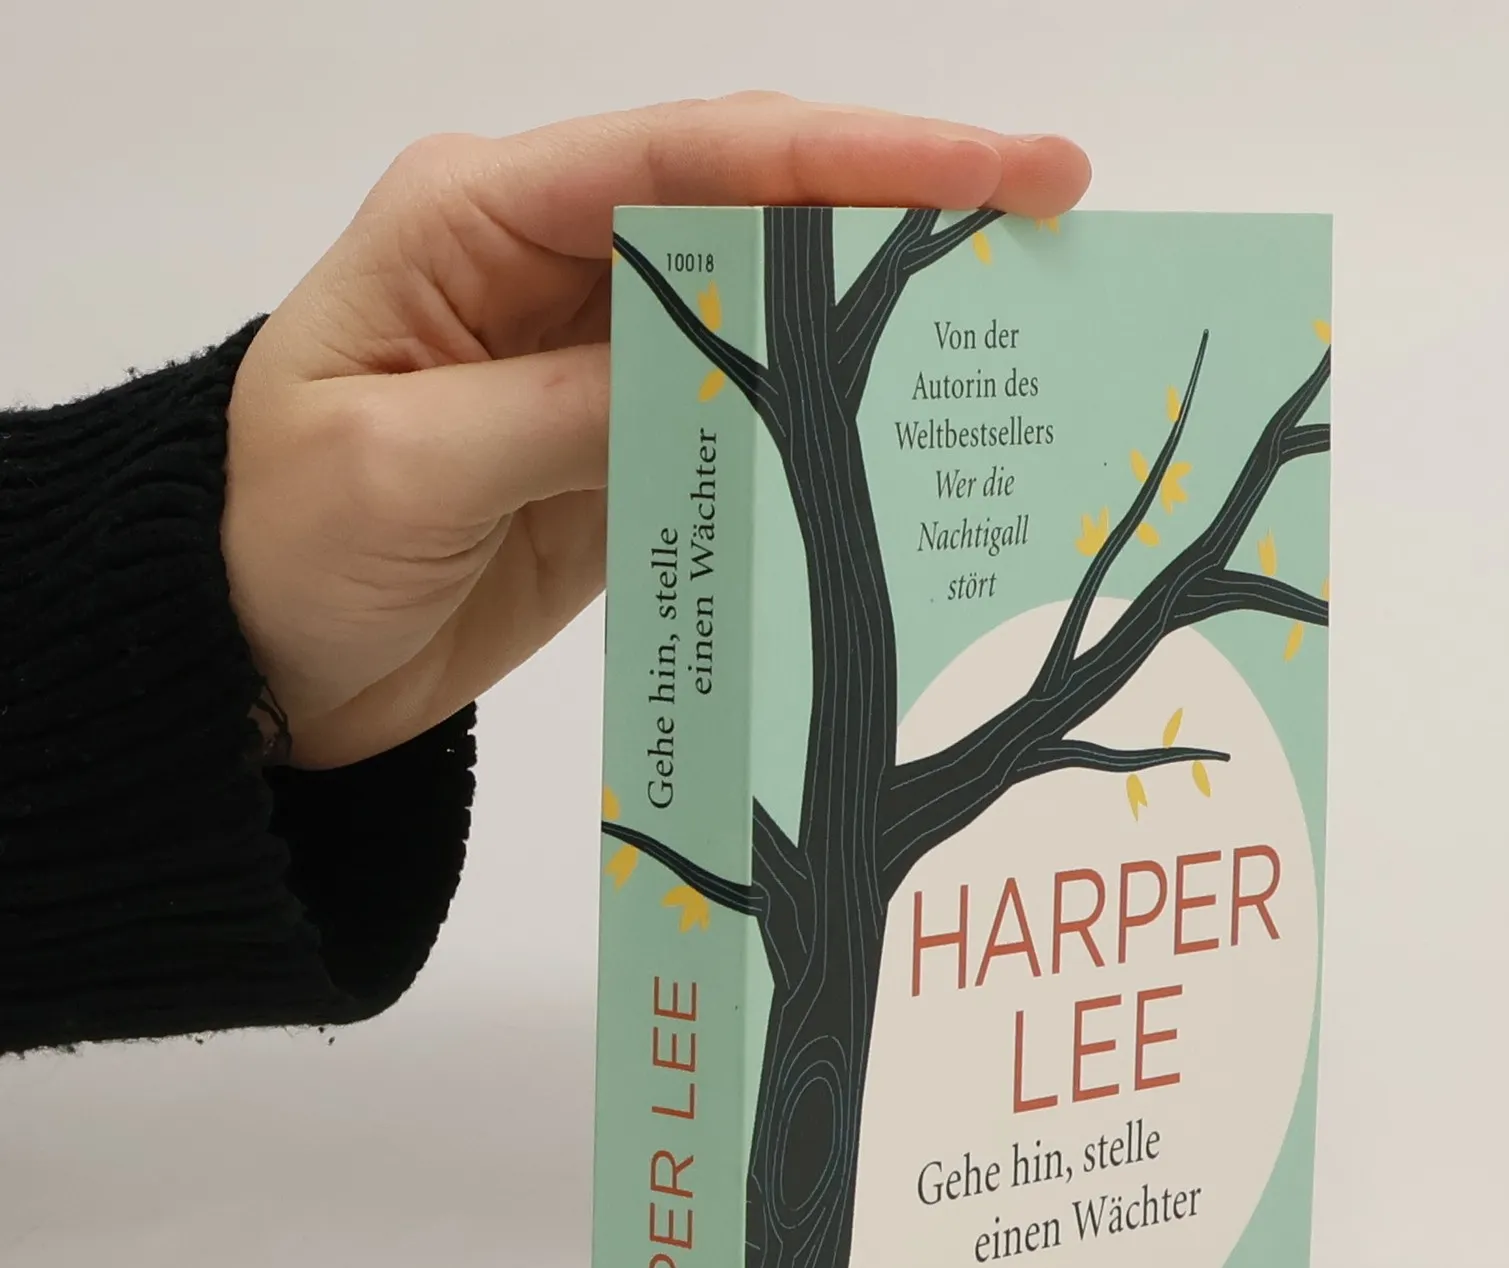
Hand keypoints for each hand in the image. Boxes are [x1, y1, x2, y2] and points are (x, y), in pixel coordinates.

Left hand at [223, 95, 1091, 769]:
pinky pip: (744, 425)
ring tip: (1014, 338)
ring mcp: (596, 362)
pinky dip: (826, 433)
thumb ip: (567, 412)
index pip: (695, 159)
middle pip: (756, 216)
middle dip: (904, 215)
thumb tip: (729, 384)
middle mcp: (552, 266)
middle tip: (1053, 231)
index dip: (857, 154)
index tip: (997, 166)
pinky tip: (910, 443)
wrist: (246, 662)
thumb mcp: (405, 469)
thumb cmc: (274, 541)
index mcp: (481, 218)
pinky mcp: (620, 453)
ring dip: (882, 328)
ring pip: (768, 321)